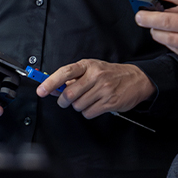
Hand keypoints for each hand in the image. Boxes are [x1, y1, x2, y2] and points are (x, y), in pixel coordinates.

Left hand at [36, 59, 155, 118]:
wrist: (136, 79)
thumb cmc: (112, 74)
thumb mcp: (93, 69)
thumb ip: (74, 78)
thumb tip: (54, 87)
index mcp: (88, 65)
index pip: (65, 72)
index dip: (50, 82)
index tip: (41, 90)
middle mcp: (96, 75)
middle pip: (69, 94)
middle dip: (64, 101)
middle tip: (66, 101)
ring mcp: (104, 89)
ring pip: (78, 105)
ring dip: (78, 106)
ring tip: (87, 100)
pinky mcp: (110, 102)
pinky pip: (88, 113)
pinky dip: (88, 112)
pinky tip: (95, 105)